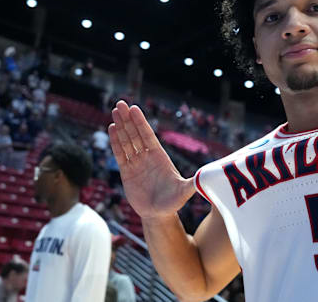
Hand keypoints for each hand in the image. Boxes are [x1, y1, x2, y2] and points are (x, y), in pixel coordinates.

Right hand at [109, 101, 194, 219]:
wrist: (158, 214)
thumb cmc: (173, 202)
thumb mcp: (184, 192)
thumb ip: (192, 184)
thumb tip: (206, 178)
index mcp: (160, 157)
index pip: (148, 136)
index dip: (141, 123)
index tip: (134, 108)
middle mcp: (147, 157)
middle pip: (136, 134)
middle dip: (128, 119)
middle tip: (120, 103)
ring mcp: (137, 163)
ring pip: (127, 141)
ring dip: (121, 126)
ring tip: (115, 111)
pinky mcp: (127, 172)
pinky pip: (120, 154)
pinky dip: (116, 142)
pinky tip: (112, 128)